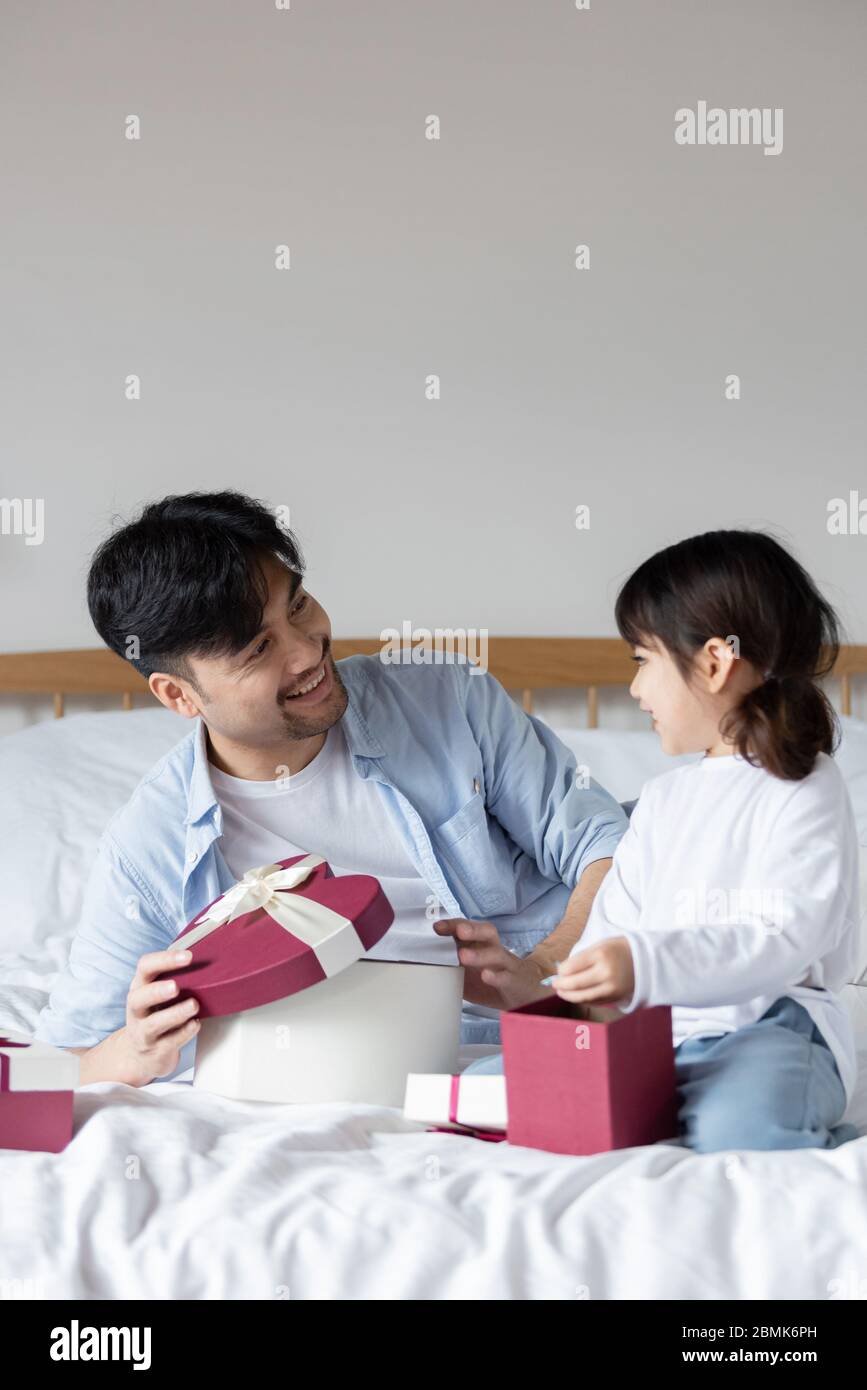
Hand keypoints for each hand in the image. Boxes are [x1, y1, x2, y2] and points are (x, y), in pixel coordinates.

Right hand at [111, 947, 200, 1085]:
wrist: (142, 1054)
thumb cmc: (157, 1014)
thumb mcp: (159, 993)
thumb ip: (177, 977)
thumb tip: (211, 952)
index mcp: (140, 987)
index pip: (145, 967)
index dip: (165, 959)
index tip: (189, 956)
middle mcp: (137, 1009)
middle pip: (138, 998)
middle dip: (157, 991)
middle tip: (176, 987)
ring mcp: (143, 1032)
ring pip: (153, 1024)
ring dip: (174, 1014)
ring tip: (194, 1006)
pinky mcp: (155, 1051)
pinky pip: (169, 1042)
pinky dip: (184, 1033)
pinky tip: (196, 1025)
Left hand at [432, 918, 551, 1010]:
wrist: (524, 995)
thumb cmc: (491, 979)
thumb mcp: (469, 971)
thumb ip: (449, 964)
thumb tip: (416, 962)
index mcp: (482, 944)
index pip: (469, 928)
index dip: (454, 925)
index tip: (437, 927)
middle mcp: (495, 949)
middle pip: (487, 932)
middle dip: (473, 929)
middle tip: (459, 931)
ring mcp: (506, 965)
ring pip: (497, 954)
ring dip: (480, 954)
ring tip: (463, 956)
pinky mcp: (514, 982)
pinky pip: (506, 976)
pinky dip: (496, 976)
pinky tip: (486, 976)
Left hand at [552, 937, 634, 1006]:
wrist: (646, 959)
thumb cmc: (619, 949)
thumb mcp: (600, 945)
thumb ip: (582, 957)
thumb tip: (563, 971)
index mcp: (600, 955)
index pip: (571, 967)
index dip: (561, 971)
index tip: (558, 971)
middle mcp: (606, 973)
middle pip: (575, 984)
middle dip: (561, 985)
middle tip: (554, 984)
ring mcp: (611, 988)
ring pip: (583, 997)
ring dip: (569, 996)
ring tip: (561, 992)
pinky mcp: (615, 998)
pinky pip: (594, 1001)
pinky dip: (582, 1000)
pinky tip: (576, 996)